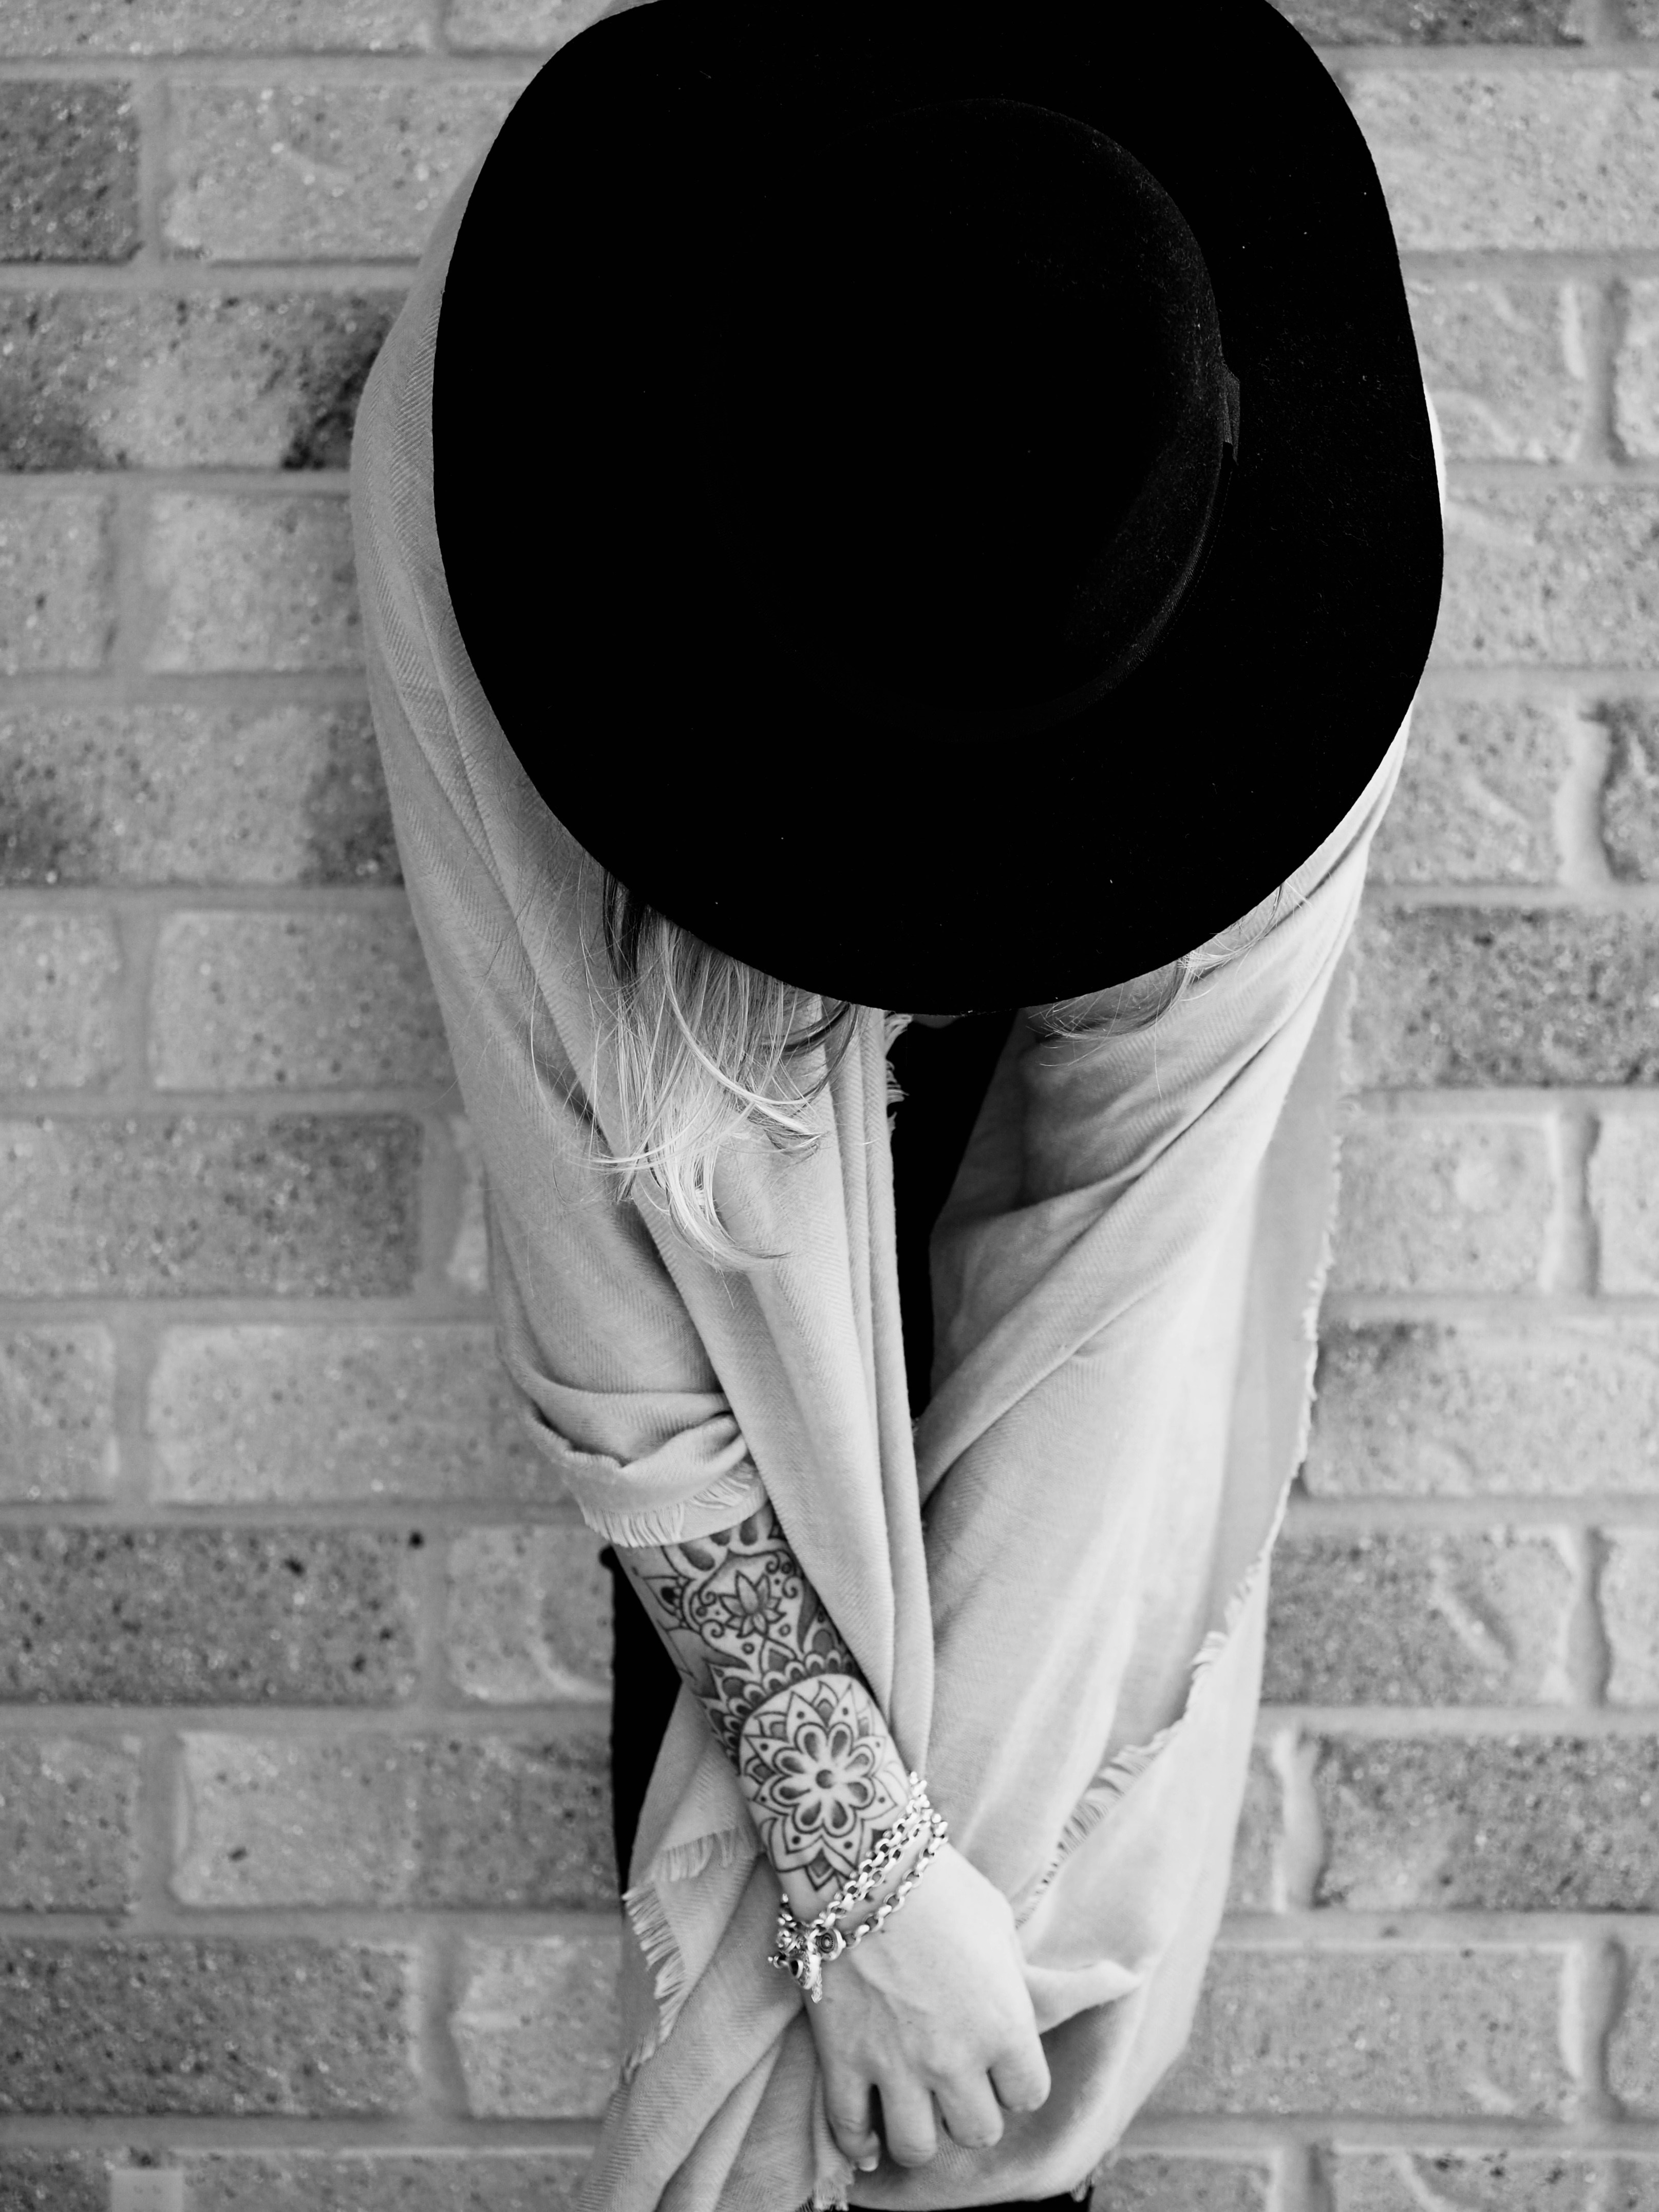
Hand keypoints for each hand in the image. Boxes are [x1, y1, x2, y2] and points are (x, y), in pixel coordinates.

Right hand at [804, 1840, 1050, 2172]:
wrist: (864, 1864)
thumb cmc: (943, 1889)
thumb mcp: (1004, 1929)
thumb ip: (1046, 1982)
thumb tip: (1126, 1980)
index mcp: (1005, 2025)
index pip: (1028, 2095)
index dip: (1016, 2079)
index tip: (1000, 2063)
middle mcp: (956, 2057)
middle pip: (977, 2131)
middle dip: (970, 2110)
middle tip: (956, 2082)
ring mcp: (897, 2064)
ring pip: (916, 2146)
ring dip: (918, 2132)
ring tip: (913, 2109)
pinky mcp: (845, 2059)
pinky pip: (851, 2130)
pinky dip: (858, 2140)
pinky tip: (867, 2132)